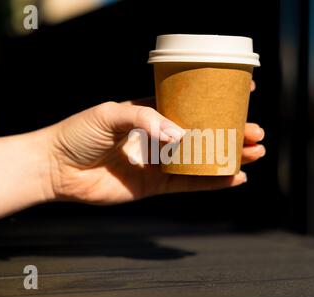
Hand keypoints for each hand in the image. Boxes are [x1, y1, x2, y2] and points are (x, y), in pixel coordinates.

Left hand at [46, 82, 264, 204]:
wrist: (57, 168)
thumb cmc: (79, 133)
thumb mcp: (111, 113)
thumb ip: (146, 119)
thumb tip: (181, 135)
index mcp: (151, 112)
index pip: (191, 103)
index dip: (217, 100)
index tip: (246, 94)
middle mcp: (160, 136)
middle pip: (205, 133)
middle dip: (232, 132)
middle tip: (256, 133)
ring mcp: (159, 162)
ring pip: (202, 159)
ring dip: (230, 156)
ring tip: (256, 152)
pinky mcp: (155, 185)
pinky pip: (189, 183)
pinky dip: (213, 182)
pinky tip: (235, 178)